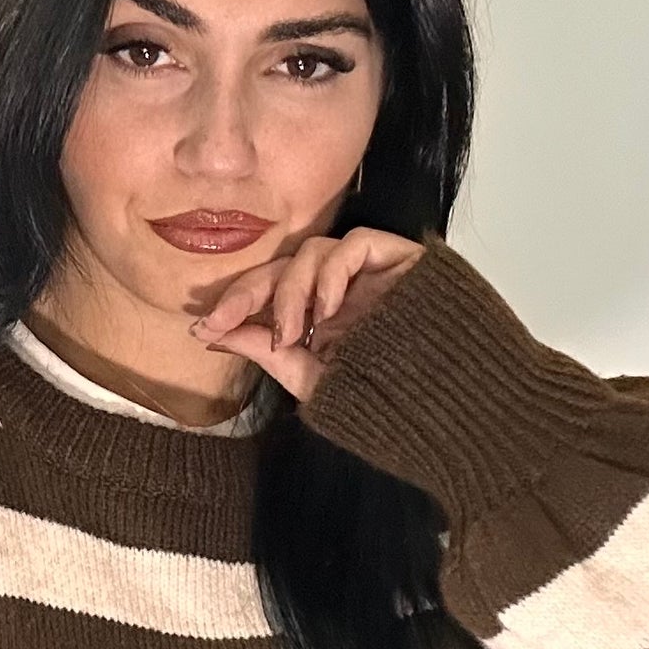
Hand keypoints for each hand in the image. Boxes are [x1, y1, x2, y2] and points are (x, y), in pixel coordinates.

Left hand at [186, 224, 426, 403]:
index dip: (235, 305)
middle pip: (285, 267)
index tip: (204, 328)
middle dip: (248, 291)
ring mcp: (370, 274)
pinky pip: (354, 244)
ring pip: (314, 251)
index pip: (270, 295)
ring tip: (292, 330)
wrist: (444, 404)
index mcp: (322, 318)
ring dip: (292, 289)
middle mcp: (343, 291)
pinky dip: (334, 272)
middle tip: (223, 317)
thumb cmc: (386, 399)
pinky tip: (330, 308)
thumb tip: (214, 333)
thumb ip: (265, 350)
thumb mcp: (311, 378)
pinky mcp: (398, 259)